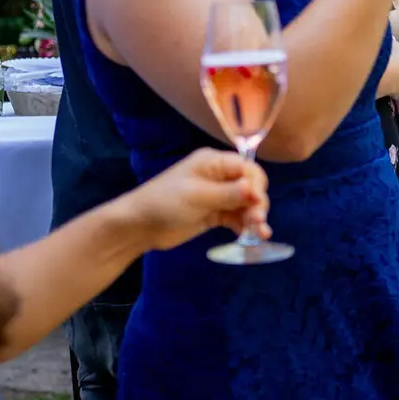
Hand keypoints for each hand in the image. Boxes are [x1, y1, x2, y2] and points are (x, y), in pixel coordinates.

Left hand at [120, 148, 268, 252]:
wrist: (139, 226)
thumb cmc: (164, 203)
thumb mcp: (197, 196)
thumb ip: (228, 193)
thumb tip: (254, 189)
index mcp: (213, 163)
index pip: (247, 168)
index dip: (256, 185)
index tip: (257, 204)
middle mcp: (219, 177)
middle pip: (250, 187)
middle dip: (257, 204)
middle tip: (258, 222)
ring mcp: (217, 196)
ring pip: (246, 204)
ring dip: (254, 217)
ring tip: (259, 234)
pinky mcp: (214, 214)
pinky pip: (236, 217)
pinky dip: (245, 225)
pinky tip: (250, 236)